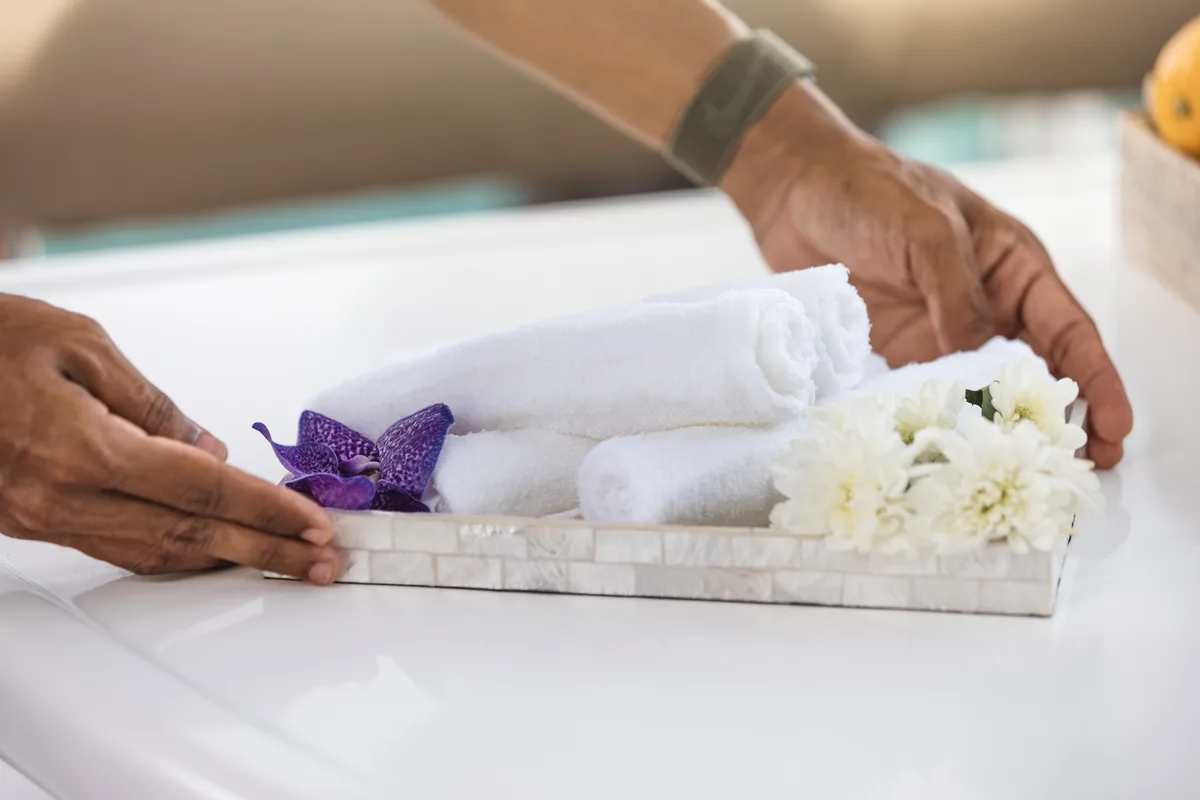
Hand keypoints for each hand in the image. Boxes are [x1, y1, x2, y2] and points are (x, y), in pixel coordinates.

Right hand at [0, 294, 339, 581]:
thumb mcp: (82, 346)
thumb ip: (154, 405)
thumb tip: (209, 449)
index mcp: (81, 447)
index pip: (202, 488)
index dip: (266, 509)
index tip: (313, 523)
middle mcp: (63, 495)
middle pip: (189, 534)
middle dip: (265, 549)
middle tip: (322, 563)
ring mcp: (45, 517)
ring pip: (156, 553)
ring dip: (227, 559)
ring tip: (283, 562)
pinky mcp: (33, 523)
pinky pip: (119, 549)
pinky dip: (176, 555)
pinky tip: (212, 554)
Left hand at [723, 83, 1132, 467]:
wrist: (796, 190)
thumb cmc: (870, 191)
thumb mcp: (928, 231)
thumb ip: (958, 296)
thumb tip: (982, 361)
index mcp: (1013, 267)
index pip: (1069, 332)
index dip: (1096, 381)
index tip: (1114, 428)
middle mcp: (986, 306)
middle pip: (1036, 372)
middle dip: (1060, 420)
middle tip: (1079, 472)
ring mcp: (940, 333)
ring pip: (983, 392)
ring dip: (999, 431)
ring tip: (1018, 477)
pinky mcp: (897, 353)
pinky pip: (926, 395)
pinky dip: (939, 423)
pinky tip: (945, 454)